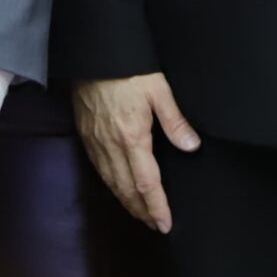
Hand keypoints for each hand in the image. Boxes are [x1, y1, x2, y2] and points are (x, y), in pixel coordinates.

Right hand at [71, 74, 199, 233]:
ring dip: (125, 201)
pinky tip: (117, 187)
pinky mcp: (85, 133)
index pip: (146, 182)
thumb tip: (191, 146)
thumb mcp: (158, 89)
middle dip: (141, 210)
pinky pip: (98, 168)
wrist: (91, 52)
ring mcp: (94, 140)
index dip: (156, 206)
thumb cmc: (127, 67)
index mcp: (132, 137)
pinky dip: (110, 184)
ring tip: (139, 213)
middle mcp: (110, 144)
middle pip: (126, 188)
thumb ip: (174, 121)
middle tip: (154, 225)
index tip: (165, 224)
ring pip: (110, 181)